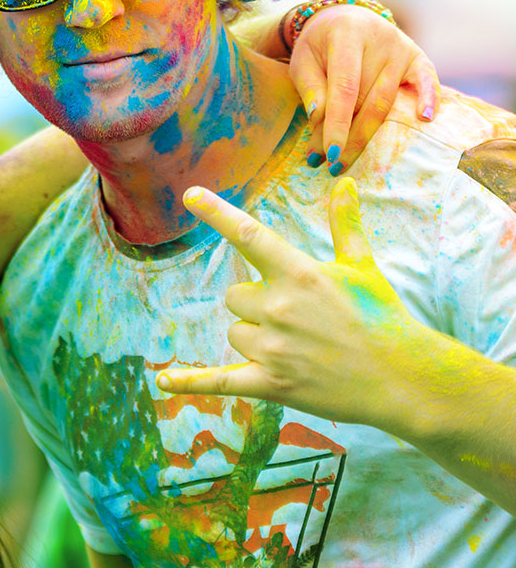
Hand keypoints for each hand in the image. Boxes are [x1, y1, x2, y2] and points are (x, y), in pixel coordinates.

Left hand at [155, 179, 422, 430]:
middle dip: (256, 304)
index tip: (191, 195)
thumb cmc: (383, 318)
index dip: (216, 213)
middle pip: (235, 296)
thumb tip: (345, 182)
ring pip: (235, 332)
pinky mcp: (271, 384)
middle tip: (298, 318)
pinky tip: (163, 381)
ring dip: (255, 336)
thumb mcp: (363, 266)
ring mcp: (272, 348)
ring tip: (299, 347)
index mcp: (298, 274)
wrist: (404, 380)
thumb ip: (344, 224)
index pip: (248, 235)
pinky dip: (190, 382)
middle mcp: (278, 307)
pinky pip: (219, 380)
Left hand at [288, 5, 439, 173]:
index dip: (337, 123)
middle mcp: (380, 39)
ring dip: (370, 135)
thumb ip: (310, 88)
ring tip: (348, 161)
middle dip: (350, 137)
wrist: (344, 18)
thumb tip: (319, 117)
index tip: (329, 153)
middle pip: (368, 99)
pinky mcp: (418, 57)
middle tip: (332, 165)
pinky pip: (427, 81)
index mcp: (346, 35)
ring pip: (389, 101)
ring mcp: (402, 47)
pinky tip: (426, 120)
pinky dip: (429, 99)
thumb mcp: (303, 61)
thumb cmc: (320, 46)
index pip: (344, 87)